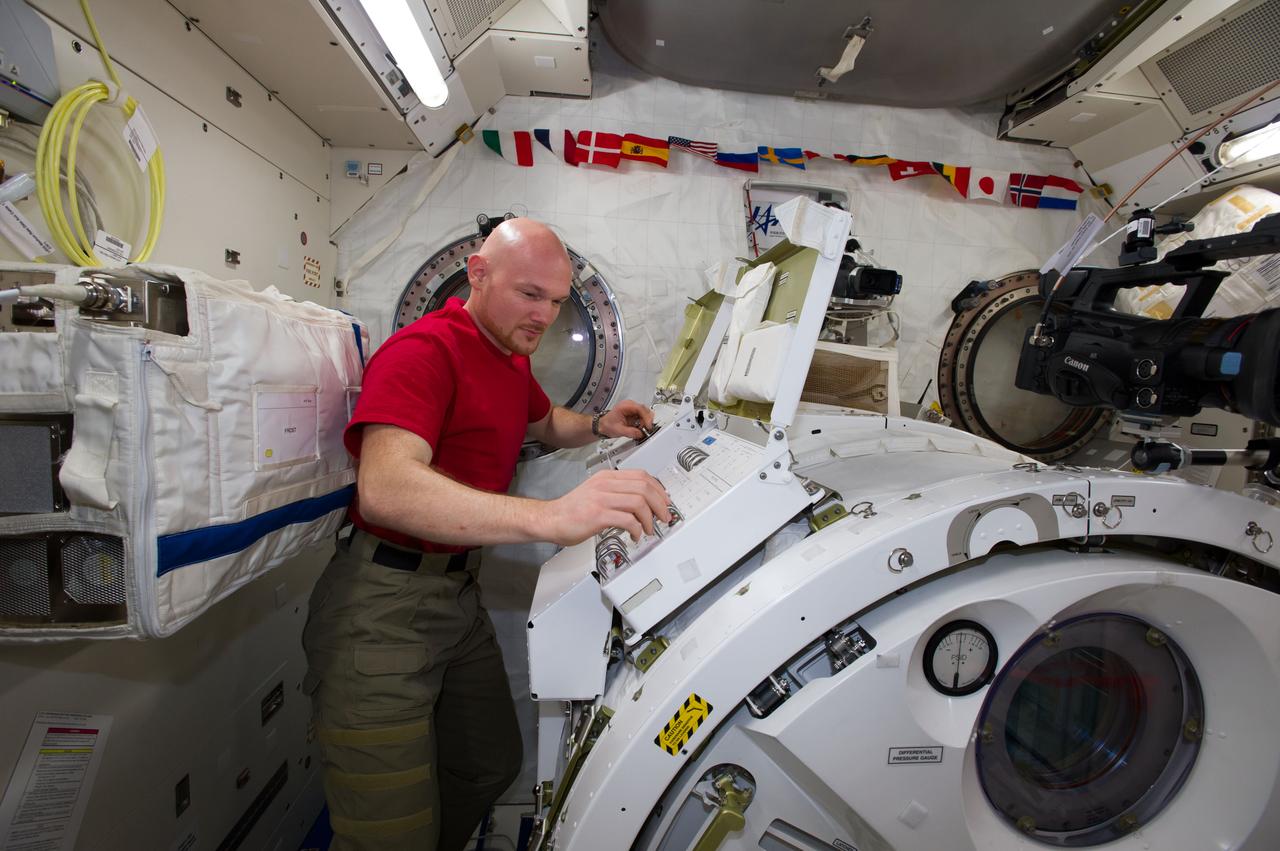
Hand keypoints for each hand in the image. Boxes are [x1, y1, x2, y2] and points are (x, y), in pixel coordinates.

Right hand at [543, 469, 670, 545]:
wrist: (550, 519)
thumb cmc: (572, 510)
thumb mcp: (596, 492)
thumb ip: (617, 493)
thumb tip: (642, 503)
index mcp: (606, 477)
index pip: (642, 476)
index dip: (658, 489)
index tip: (665, 501)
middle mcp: (605, 484)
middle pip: (644, 488)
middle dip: (660, 504)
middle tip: (664, 517)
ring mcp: (601, 498)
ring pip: (639, 502)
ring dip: (649, 518)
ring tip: (648, 529)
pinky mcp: (597, 515)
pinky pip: (627, 520)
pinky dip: (636, 529)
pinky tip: (635, 535)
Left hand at [598, 399, 655, 439]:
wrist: (603, 425)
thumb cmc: (608, 425)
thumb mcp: (619, 430)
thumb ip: (631, 432)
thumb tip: (641, 433)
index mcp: (625, 406)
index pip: (640, 408)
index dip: (646, 417)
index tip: (648, 426)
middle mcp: (630, 405)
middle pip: (645, 410)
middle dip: (647, 421)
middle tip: (645, 429)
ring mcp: (633, 409)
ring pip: (645, 413)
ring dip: (645, 422)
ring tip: (640, 429)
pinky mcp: (634, 413)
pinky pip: (643, 417)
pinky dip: (643, 423)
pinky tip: (639, 428)